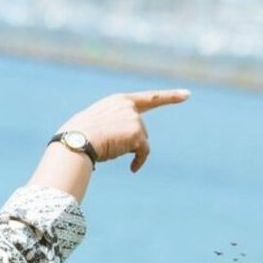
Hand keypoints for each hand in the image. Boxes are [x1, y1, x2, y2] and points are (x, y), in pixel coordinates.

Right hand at [56, 89, 189, 172]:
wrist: (76, 141)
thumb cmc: (77, 135)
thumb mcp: (93, 121)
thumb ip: (110, 123)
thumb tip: (114, 141)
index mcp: (118, 100)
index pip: (149, 98)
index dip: (170, 96)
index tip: (187, 94)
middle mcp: (128, 106)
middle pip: (140, 129)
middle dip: (129, 140)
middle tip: (106, 143)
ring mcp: (134, 119)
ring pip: (140, 141)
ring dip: (128, 149)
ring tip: (107, 148)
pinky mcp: (137, 133)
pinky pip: (144, 152)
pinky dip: (139, 161)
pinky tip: (132, 169)